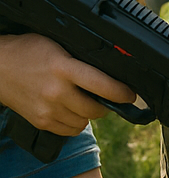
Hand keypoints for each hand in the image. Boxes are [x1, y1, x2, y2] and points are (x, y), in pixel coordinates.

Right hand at [0, 33, 136, 136]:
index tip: (131, 95)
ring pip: (84, 122)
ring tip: (87, 101)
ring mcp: (47, 110)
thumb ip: (81, 59)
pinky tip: (73, 111)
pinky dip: (76, 123)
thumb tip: (110, 70)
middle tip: (109, 97)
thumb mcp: (59, 46)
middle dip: (108, 104)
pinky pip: (69, 131)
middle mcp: (56, 92)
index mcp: (64, 69)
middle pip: (95, 109)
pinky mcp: (39, 121)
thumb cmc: (29, 51)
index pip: (102, 85)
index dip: (122, 92)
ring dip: (90, 114)